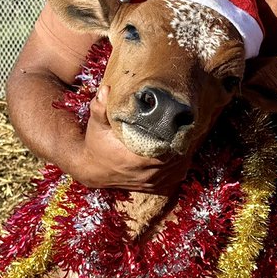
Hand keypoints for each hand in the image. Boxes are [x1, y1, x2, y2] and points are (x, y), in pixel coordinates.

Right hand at [70, 91, 191, 192]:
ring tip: (185, 135)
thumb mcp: (97, 125)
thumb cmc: (96, 144)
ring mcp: (151, 182)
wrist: (92, 169)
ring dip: (183, 152)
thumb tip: (106, 90)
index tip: (179, 122)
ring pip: (179, 167)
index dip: (177, 136)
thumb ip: (101, 108)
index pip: (167, 149)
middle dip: (182, 141)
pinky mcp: (154, 187)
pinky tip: (180, 152)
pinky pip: (176, 176)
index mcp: (136, 160)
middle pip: (177, 157)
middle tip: (185, 125)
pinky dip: (180, 164)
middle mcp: (146, 174)